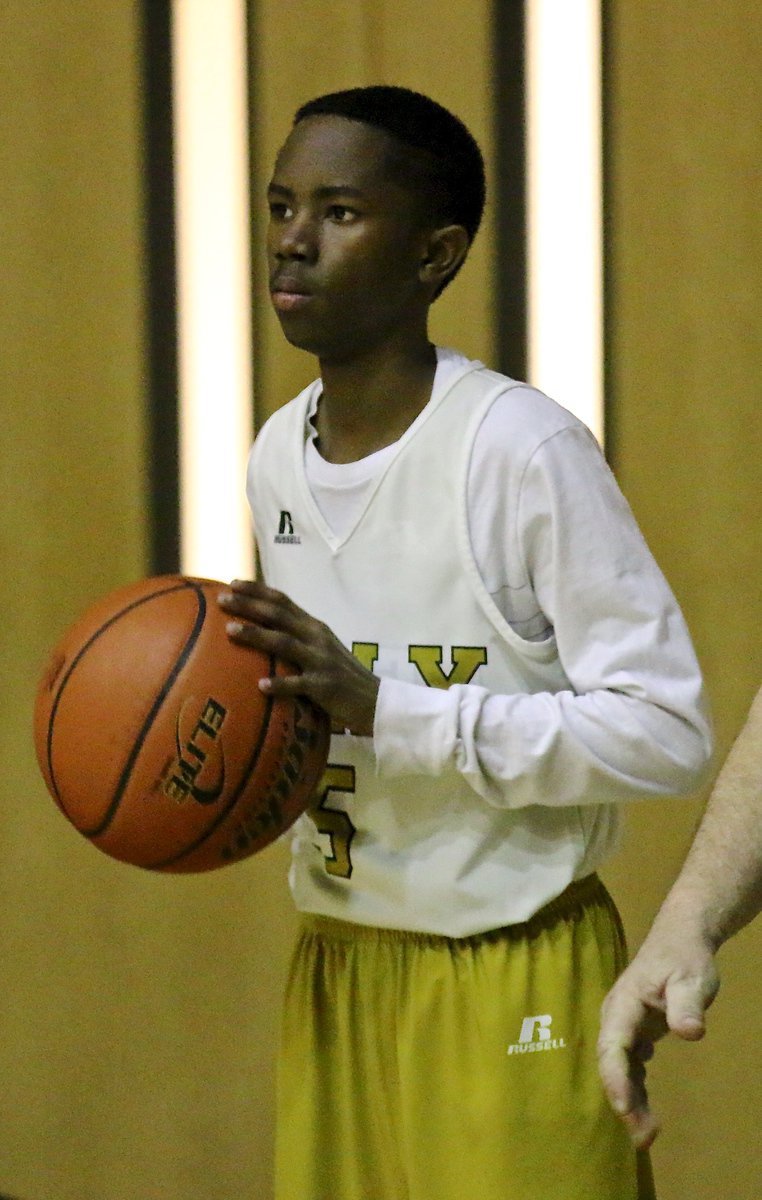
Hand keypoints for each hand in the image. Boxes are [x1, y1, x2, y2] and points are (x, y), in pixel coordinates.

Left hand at [218, 579, 379, 735]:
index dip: (258, 590)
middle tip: (222, 599)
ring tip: (230, 631)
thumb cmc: (339, 675)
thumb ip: (296, 638)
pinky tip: (261, 686)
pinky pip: (298, 684)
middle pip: (279, 615)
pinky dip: (280, 684)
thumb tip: (261, 633)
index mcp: (313, 627)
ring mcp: (320, 660)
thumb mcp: (319, 649)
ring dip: (256, 635)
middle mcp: (316, 637)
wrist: (374, 699)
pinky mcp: (324, 685)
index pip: (283, 601)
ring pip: (284, 643)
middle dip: (249, 605)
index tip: (232, 583)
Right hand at [597, 919, 719, 1148]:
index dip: (615, 1078)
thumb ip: (688, 1005)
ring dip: (630, 1100)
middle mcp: (616, 1018)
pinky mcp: (635, 1032)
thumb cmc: (684, 958)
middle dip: (623, 1100)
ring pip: (619, 1068)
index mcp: (623, 1005)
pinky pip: (629, 1065)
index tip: (624, 1107)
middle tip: (644, 1136)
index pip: (613, 1046)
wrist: (680, 939)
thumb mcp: (691, 979)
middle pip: (613, 1064)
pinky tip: (646, 1110)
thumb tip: (690, 1032)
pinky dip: (635, 1089)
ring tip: (647, 1133)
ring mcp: (624, 1026)